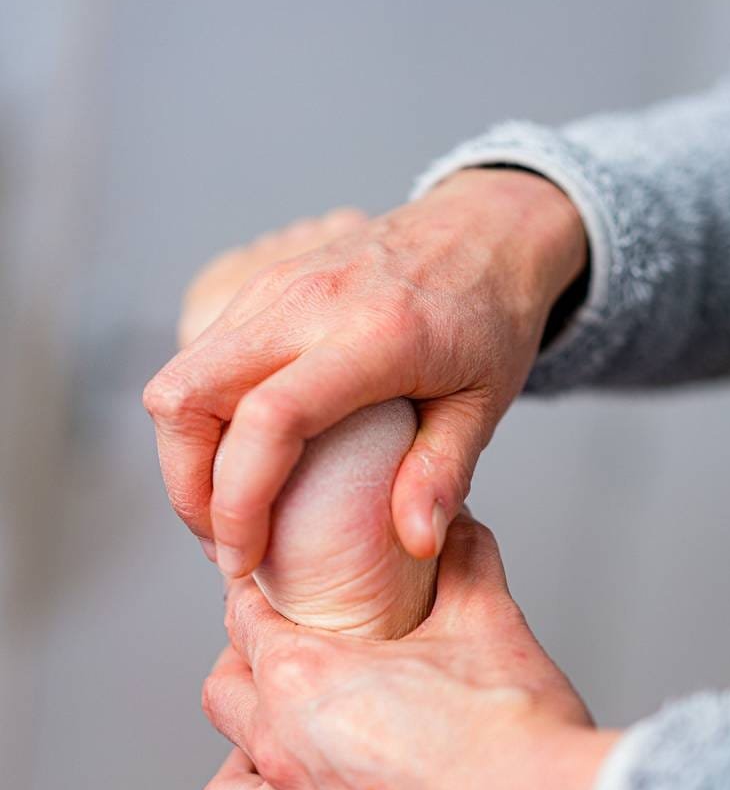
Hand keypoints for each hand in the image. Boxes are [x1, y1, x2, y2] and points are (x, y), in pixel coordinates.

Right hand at [144, 169, 586, 575]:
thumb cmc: (491, 317)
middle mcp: (307, 303)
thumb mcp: (486, 403)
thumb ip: (444, 474)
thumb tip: (415, 545)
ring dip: (187, 458)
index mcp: (373, 336)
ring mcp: (274, 288)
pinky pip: (199, 361)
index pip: (270, 418)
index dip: (239, 502)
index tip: (245, 560)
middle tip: (227, 543)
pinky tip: (245, 461)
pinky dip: (202, 422)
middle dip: (187, 487)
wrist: (482, 229)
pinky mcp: (260, 289)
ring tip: (231, 513)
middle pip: (186, 397)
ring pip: (178, 380)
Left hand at [199, 513, 618, 789]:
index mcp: (309, 680)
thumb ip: (464, 564)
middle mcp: (287, 758)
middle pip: (223, 700)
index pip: (246, 623)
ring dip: (237, 774)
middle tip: (269, 667)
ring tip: (258, 764)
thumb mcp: (490, 624)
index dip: (252, 602)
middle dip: (240, 674)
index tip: (264, 598)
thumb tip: (456, 526)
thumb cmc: (524, 737)